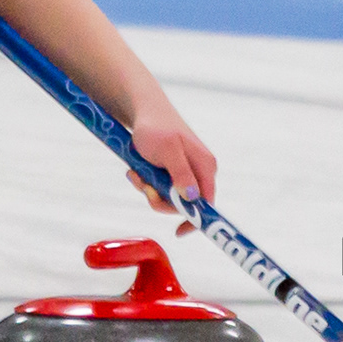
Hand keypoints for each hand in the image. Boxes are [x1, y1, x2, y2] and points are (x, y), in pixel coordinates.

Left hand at [124, 104, 217, 235]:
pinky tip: (135, 171)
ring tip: (135, 174)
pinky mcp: (171, 170)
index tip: (178, 232)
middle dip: (161, 199)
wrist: (140, 109)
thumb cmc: (155, 127)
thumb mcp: (168, 150)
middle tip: (144, 187)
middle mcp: (198, 171)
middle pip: (184, 203)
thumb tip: (193, 198)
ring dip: (149, 190)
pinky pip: (160, 187)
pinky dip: (146, 183)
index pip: (207, 204)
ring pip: (169, 196)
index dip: (195, 220)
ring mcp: (185, 170)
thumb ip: (181, 174)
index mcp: (205, 166)